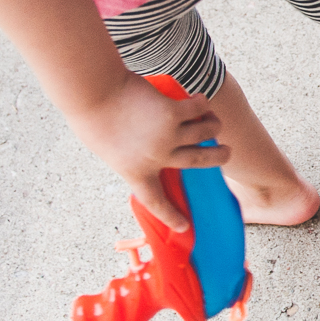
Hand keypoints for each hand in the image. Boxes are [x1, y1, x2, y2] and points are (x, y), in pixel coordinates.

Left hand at [69, 74, 228, 231]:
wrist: (93, 94)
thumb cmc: (92, 117)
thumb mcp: (108, 147)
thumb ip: (128, 152)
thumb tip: (145, 146)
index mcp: (136, 172)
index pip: (155, 201)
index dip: (170, 216)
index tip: (183, 227)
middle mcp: (156, 157)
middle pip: (199, 160)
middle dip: (219, 157)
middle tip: (227, 153)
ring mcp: (167, 136)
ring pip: (205, 131)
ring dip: (214, 125)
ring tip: (213, 121)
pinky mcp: (172, 113)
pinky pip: (198, 109)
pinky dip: (202, 104)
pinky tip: (200, 100)